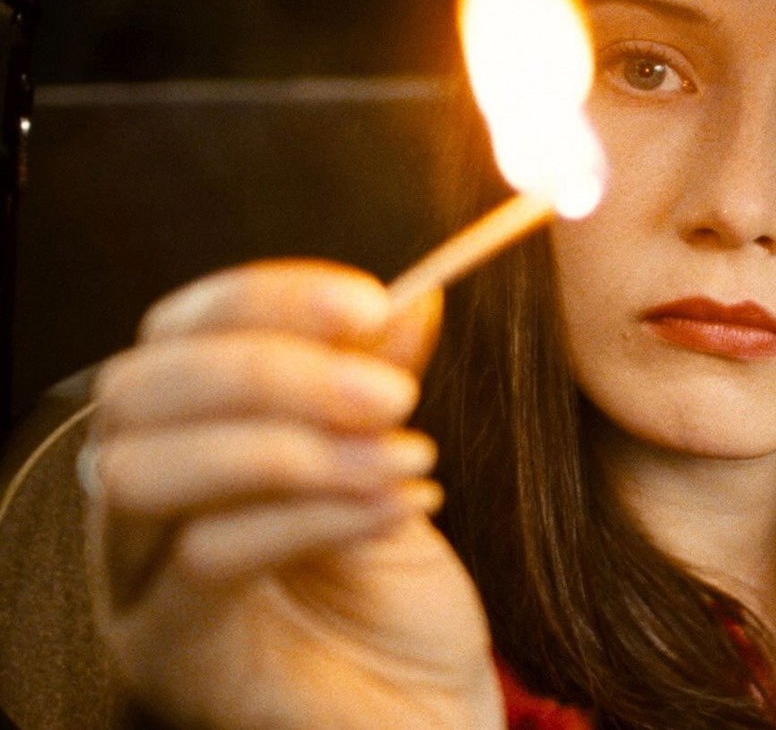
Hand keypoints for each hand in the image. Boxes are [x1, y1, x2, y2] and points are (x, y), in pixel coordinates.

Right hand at [84, 260, 503, 728]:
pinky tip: (397, 507)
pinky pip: (208, 558)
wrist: (428, 711)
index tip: (367, 303)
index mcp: (186, 435)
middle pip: (140, 392)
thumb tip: (404, 297)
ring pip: (146, 472)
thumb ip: (377, 385)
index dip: (265, 300)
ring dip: (289, 446)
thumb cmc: (398, 603)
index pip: (177, 332)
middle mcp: (139, 502)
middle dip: (272, 371)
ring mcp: (138, 580)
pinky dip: (313, 515)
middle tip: (390, 393)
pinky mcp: (171, 649)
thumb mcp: (391, 466)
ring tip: (400, 457)